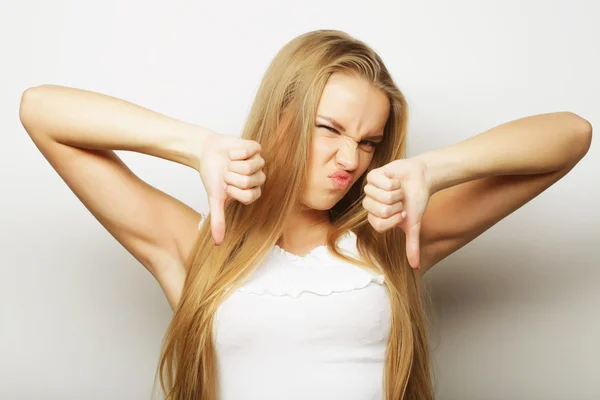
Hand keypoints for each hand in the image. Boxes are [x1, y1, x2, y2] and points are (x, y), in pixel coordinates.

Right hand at [196, 131, 265, 245]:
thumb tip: (217, 244)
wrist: (206, 153)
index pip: (249, 196)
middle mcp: (258, 178)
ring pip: (251, 166)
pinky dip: (236, 152)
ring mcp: (259, 162)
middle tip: (226, 173)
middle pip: (250, 181)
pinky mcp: (255, 147)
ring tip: (228, 163)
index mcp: (252, 192)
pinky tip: (232, 154)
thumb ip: (218, 220)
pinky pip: (250, 151)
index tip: (225, 187)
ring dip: (233, 164)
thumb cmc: (212, 177)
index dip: (234, 191)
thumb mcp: (215, 200)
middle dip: (231, 176)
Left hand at [362, 158, 430, 268]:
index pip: (378, 224)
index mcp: (376, 218)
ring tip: (399, 190)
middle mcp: (370, 204)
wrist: (422, 178)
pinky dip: (394, 181)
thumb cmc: (416, 201)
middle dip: (397, 204)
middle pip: (380, 210)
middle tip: (401, 200)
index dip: (394, 219)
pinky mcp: (372, 175)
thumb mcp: (413, 225)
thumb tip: (416, 267)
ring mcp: (370, 190)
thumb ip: (412, 245)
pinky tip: (396, 180)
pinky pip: (380, 182)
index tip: (402, 213)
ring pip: (381, 195)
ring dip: (396, 192)